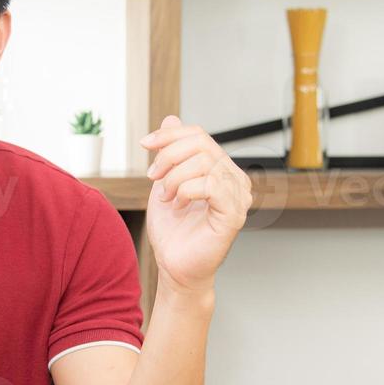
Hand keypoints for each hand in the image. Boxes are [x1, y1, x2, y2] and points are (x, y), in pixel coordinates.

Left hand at [141, 115, 251, 294]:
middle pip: (201, 144)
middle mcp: (235, 179)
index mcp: (221, 169)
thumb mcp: (165, 181)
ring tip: (167, 197)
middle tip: (153, 178)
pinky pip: (211, 185)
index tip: (144, 144)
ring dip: (175, 178)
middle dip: (168, 157)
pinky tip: (179, 204)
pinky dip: (186, 190)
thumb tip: (171, 119)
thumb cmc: (173, 231)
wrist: (174, 266)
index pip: (199, 135)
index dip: (169, 135)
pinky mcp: (234, 214)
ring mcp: (238, 196)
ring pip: (204, 162)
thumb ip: (170, 151)